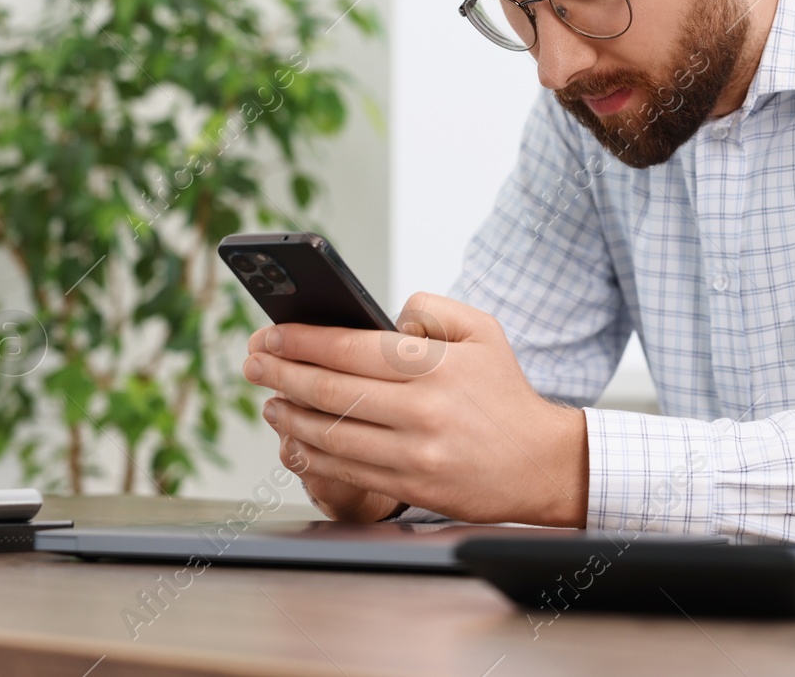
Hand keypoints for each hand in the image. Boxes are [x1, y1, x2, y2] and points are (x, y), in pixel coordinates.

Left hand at [243, 292, 588, 526]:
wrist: (540, 462)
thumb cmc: (504, 393)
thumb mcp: (482, 331)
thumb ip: (430, 308)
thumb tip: (382, 318)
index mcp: (436, 365)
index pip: (351, 347)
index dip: (302, 339)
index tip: (272, 333)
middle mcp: (422, 409)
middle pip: (330, 389)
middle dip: (280, 372)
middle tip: (254, 361)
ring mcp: (414, 452)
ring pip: (329, 433)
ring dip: (288, 415)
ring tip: (270, 400)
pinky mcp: (411, 485)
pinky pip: (344, 469)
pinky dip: (310, 453)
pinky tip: (295, 438)